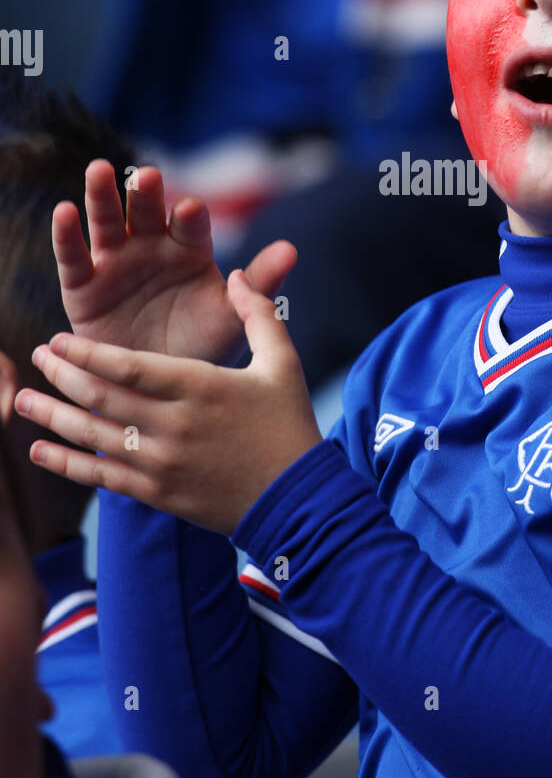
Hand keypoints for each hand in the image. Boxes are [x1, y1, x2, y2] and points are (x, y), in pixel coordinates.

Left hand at [16, 270, 322, 534]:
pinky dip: (67, 464)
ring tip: (21, 399)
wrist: (298, 501)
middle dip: (62, 375)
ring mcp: (163, 464)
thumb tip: (237, 275)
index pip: (129, 368)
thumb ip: (258, 314)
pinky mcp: (159, 494)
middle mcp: (175, 425)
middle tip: (35, 357)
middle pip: (103, 398)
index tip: (58, 339)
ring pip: (94, 437)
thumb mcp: (283, 362)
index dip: (87, 353)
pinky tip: (40, 451)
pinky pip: (102, 477)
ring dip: (53, 417)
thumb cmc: (290, 425)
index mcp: (201, 387)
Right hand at [55, 160, 295, 362]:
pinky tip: (64, 211)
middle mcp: (151, 246)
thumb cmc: (202, 347)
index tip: (192, 210)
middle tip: (147, 176)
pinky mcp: (83, 286)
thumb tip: (292, 248)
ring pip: (107, 222)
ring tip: (99, 170)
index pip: (190, 225)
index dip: (190, 216)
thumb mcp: (231, 317)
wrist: (159, 391)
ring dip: (102, 196)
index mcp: (190, 249)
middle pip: (146, 211)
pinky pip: (73, 257)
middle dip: (146, 193)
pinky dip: (66, 235)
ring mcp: (115, 262)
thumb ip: (258, 284)